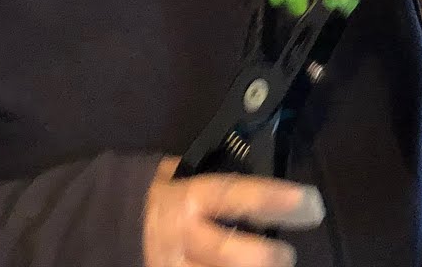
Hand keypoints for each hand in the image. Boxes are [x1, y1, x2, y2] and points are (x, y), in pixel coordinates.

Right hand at [143, 158, 323, 266]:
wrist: (110, 225)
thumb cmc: (157, 195)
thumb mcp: (179, 176)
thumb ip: (214, 176)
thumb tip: (260, 164)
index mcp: (189, 199)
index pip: (236, 196)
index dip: (275, 199)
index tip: (311, 202)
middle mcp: (184, 238)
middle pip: (235, 254)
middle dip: (268, 257)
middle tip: (288, 255)